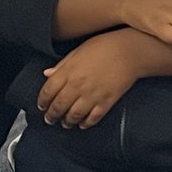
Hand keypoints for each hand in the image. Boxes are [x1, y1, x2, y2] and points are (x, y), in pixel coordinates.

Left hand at [36, 29, 153, 129]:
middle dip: (52, 115)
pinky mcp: (106, 101)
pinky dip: (86, 123)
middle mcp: (78, 85)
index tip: (41, 106)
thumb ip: (61, 65)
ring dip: (67, 121)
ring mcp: (92, 95)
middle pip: (59, 106)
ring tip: (65, 124)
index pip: (48, 91)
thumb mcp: (78, 51)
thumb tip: (47, 73)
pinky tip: (82, 124)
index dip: (42, 101)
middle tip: (49, 119)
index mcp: (69, 71)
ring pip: (74, 115)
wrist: (129, 51)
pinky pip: (93, 117)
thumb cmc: (104, 46)